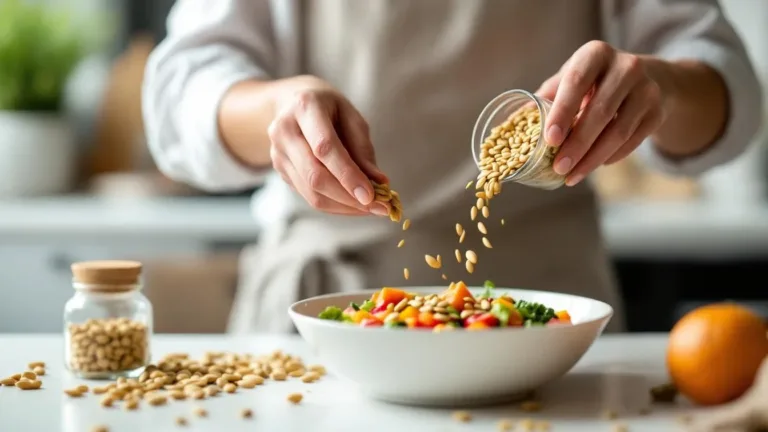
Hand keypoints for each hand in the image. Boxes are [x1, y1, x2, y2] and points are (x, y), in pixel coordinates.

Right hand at [268, 76, 388, 214]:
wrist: (293, 104)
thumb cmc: (329, 110)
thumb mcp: (351, 118)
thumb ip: (362, 149)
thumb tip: (379, 182)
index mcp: (305, 107)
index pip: (325, 148)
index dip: (347, 175)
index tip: (371, 196)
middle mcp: (285, 130)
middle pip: (315, 175)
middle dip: (348, 197)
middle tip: (379, 207)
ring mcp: (278, 152)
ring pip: (311, 192)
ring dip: (344, 206)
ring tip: (370, 208)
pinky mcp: (280, 170)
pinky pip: (308, 196)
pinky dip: (335, 205)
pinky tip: (353, 204)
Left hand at [536, 41, 665, 185]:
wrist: (645, 79)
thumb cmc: (593, 82)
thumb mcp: (570, 79)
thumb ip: (546, 98)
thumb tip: (514, 122)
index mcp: (596, 54)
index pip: (577, 82)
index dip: (562, 111)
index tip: (549, 139)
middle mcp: (626, 66)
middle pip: (600, 111)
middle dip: (577, 144)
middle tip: (558, 168)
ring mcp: (647, 89)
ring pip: (619, 131)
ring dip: (592, 158)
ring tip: (571, 176)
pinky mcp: (657, 111)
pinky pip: (632, 141)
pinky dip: (610, 157)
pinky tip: (592, 166)